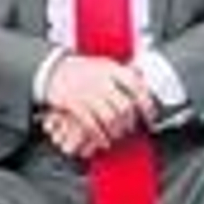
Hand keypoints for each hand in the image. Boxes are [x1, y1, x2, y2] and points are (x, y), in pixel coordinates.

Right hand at [41, 54, 155, 157]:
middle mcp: (101, 81)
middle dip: (130, 121)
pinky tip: (104, 140)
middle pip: (124, 106)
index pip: (135, 85)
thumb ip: (122, 72)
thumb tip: (142, 78)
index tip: (151, 116)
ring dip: (117, 130)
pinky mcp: (75, 105)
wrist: (53, 70)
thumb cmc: (81, 68)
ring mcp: (88, 93)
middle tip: (131, 127)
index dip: (147, 103)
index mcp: (111, 69)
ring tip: (118, 133)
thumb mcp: (104, 64)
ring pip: (110, 118)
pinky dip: (100, 136)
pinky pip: (92, 125)